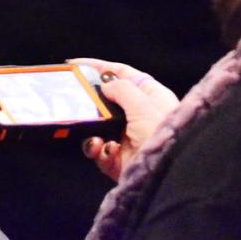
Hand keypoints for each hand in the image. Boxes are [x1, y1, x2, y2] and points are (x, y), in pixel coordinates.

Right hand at [71, 58, 178, 181]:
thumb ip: (121, 89)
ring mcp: (128, 139)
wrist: (169, 174)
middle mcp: (139, 115)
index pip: (122, 74)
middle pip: (107, 100)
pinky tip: (104, 148)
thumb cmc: (161, 133)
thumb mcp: (142, 103)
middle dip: (90, 101)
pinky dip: (97, 149)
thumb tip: (105, 86)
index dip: (100, 67)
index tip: (76, 65)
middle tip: (72, 99)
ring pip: (99, 127)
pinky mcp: (119, 160)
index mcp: (150, 96)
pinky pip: (100, 151)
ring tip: (92, 131)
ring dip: (92, 128)